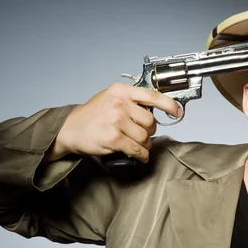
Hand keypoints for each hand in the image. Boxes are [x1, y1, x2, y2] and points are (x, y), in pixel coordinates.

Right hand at [45, 83, 181, 162]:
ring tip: (138, 146)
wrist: (69, 129)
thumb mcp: (110, 97)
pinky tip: (140, 156)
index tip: (178, 111)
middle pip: (150, 121)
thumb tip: (155, 109)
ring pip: (145, 136)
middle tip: (142, 135)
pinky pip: (137, 149)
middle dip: (150, 131)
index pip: (152, 95)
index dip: (169, 104)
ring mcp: (117, 120)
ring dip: (145, 144)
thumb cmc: (91, 115)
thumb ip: (131, 100)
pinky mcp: (114, 138)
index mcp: (121, 91)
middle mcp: (120, 103)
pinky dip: (142, 155)